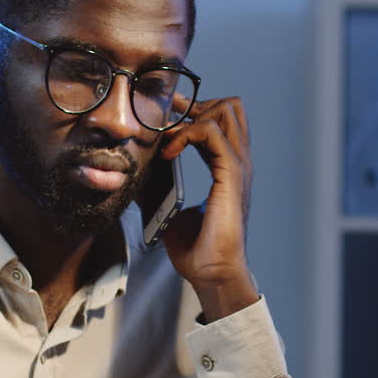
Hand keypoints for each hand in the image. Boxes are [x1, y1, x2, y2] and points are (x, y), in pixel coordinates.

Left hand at [158, 93, 258, 321]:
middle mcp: (237, 163)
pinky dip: (187, 133)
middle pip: (231, 107)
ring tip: (169, 134)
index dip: (193, 111)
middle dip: (196, 103)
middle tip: (169, 117)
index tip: (166, 114)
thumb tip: (139, 171)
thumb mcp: (172, 209)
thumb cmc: (197, 249)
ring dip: (193, 114)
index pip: (221, 121)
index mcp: (228, 169)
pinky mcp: (231, 175)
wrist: (212, 273)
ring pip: (227, 111)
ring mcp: (238, 167)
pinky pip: (212, 133)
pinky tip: (169, 151)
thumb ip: (162, 187)